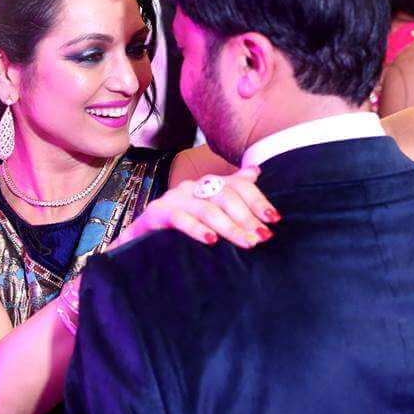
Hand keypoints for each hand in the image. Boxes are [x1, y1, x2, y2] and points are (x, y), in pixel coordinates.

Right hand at [108, 166, 279, 250]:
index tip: (274, 219)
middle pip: (225, 195)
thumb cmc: (179, 229)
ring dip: (230, 227)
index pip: (237, 184)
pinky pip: (180, 218)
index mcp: (205, 185)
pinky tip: (212, 241)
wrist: (140, 241)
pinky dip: (197, 229)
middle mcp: (191, 187)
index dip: (257, 200)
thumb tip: (256, 170)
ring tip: (247, 243)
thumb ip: (231, 191)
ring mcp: (173, 199)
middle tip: (262, 237)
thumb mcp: (208, 210)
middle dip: (247, 217)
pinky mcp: (156, 214)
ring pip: (207, 208)